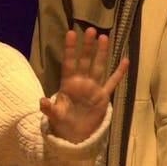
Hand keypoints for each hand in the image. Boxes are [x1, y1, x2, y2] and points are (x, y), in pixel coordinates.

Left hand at [40, 27, 128, 143]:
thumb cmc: (62, 122)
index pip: (68, 63)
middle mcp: (81, 82)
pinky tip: (124, 60)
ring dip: (101, 53)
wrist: (75, 135)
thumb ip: (49, 108)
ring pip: (98, 67)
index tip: (70, 33)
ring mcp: (93, 88)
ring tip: (104, 37)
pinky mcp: (103, 97)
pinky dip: (119, 72)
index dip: (70, 49)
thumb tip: (41, 101)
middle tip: (91, 30)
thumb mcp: (54, 116)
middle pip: (85, 61)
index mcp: (68, 84)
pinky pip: (112, 82)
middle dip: (87, 46)